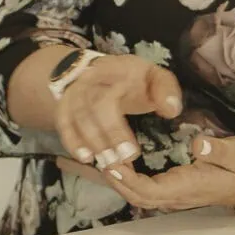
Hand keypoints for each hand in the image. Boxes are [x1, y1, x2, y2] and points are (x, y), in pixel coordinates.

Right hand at [53, 54, 183, 170]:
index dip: (118, 128)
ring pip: (77, 118)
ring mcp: (74, 92)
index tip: (134, 153)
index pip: (111, 96)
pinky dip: (72, 141)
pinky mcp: (64, 106)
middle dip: (108, 138)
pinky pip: (63, 124)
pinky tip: (85, 158)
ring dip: (92, 143)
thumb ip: (166, 90)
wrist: (97, 70)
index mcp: (115, 69)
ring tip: (108, 164)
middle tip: (124, 161)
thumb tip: (171, 110)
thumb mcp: (153, 76)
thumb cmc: (132, 79)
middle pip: (94, 109)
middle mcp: (89, 79)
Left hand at [60, 132, 234, 212]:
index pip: (148, 190)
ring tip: (74, 160)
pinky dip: (117, 175)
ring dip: (105, 176)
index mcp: (185, 187)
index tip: (108, 163)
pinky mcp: (169, 186)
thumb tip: (198, 143)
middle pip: (131, 192)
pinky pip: (138, 184)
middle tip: (76, 158)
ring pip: (131, 190)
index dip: (126, 179)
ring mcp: (170, 193)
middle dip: (104, 177)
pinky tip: (101, 162)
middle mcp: (173, 194)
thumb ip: (216, 148)